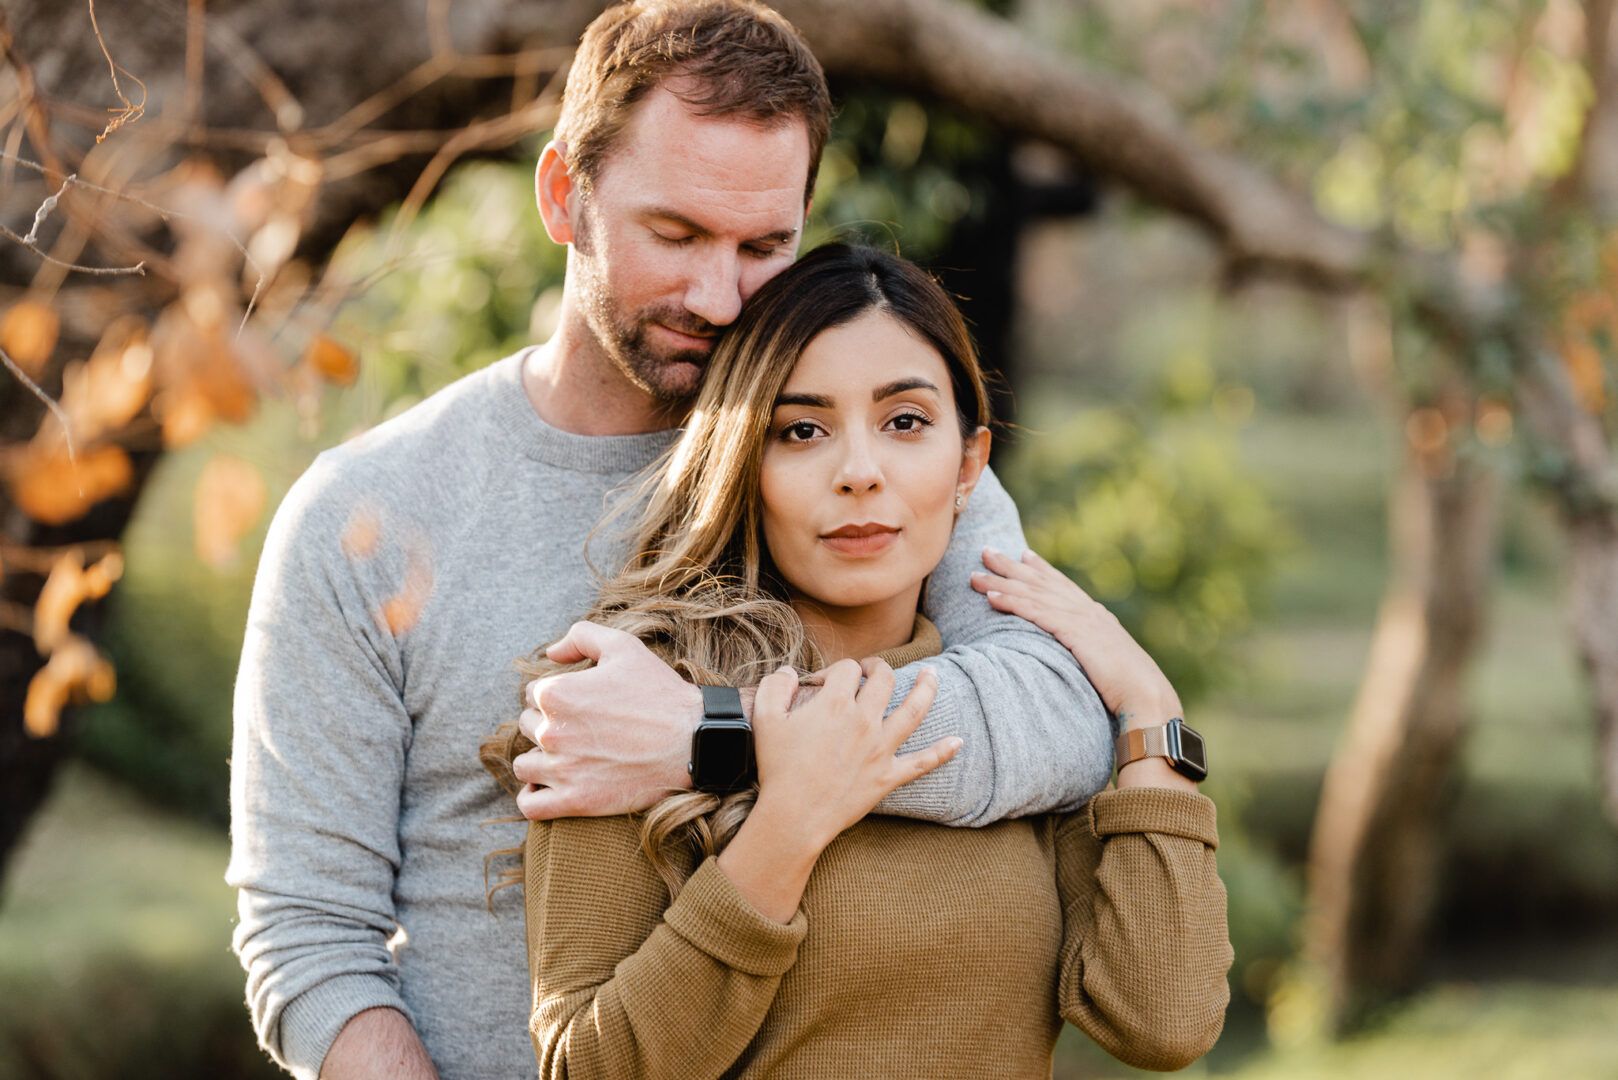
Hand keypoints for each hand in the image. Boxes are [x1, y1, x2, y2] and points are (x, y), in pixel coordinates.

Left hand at [512, 621, 702, 819]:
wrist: (693, 740)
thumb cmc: (659, 692)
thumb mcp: (624, 647)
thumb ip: (580, 637)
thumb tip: (550, 653)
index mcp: (556, 693)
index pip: (531, 694)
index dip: (556, 695)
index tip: (581, 704)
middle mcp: (551, 732)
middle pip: (526, 727)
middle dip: (548, 724)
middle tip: (581, 728)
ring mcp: (561, 769)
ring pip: (524, 766)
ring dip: (539, 760)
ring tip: (566, 757)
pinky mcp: (575, 800)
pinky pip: (530, 805)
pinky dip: (533, 797)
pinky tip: (549, 788)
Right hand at [748, 658, 958, 853]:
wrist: (794, 816)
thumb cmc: (777, 768)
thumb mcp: (764, 719)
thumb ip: (774, 687)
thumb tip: (787, 671)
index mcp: (835, 703)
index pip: (846, 669)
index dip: (834, 670)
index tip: (822, 682)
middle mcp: (864, 720)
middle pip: (883, 680)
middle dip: (878, 668)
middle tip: (873, 669)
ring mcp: (880, 748)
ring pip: (914, 711)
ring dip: (927, 689)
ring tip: (933, 674)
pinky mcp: (888, 776)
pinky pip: (922, 762)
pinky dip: (942, 752)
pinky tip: (958, 742)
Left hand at [971, 547, 1180, 728]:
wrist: (1145, 693)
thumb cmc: (1130, 687)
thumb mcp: (1109, 662)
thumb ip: (1094, 650)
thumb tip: (1084, 653)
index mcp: (1096, 616)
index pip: (1063, 585)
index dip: (1041, 568)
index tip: (1023, 554)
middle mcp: (1086, 611)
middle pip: (1041, 582)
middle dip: (1011, 566)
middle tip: (987, 551)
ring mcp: (1080, 619)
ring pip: (1032, 594)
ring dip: (1001, 583)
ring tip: (975, 575)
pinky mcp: (1072, 632)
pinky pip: (1034, 613)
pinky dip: (1012, 603)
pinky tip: (991, 598)